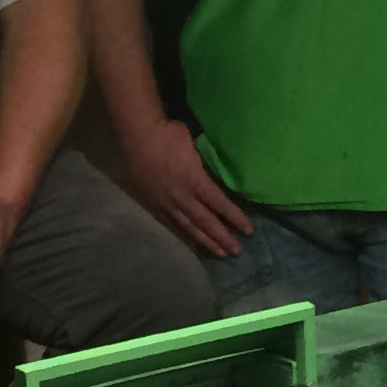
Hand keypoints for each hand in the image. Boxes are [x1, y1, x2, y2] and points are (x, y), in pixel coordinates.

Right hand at [122, 118, 253, 258]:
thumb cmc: (170, 134)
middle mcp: (181, 196)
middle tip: (237, 251)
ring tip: (219, 253)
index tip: (249, 230)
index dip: (235, 218)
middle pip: (205, 222)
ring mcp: (166, 201)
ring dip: (205, 241)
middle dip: (222, 237)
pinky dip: (184, 232)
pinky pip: (172, 221)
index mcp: (194, 180)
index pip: (219, 204)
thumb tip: (217, 172)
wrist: (137, 134)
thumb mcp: (196, 147)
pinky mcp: (153, 201)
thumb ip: (206, 164)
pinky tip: (193, 241)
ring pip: (188, 226)